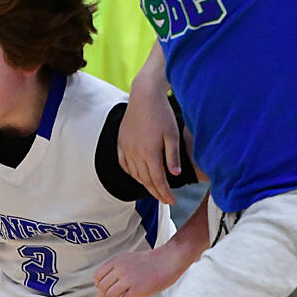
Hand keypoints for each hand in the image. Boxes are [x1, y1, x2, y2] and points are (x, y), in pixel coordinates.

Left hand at [95, 247, 180, 296]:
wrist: (169, 259)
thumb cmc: (153, 260)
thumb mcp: (130, 258)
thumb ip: (119, 267)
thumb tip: (111, 281)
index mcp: (117, 261)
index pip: (98, 275)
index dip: (99, 286)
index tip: (103, 291)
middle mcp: (120, 269)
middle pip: (102, 287)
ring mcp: (129, 279)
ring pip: (110, 295)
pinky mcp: (138, 288)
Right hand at [118, 89, 179, 204]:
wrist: (144, 95)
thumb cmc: (161, 112)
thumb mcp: (172, 134)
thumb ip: (173, 155)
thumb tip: (175, 175)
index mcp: (149, 153)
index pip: (157, 180)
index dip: (164, 193)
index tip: (171, 201)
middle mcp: (135, 153)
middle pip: (145, 180)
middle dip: (156, 192)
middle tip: (164, 200)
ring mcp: (126, 148)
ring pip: (134, 174)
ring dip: (144, 184)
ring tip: (153, 189)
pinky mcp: (121, 142)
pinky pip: (124, 163)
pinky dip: (131, 173)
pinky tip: (137, 175)